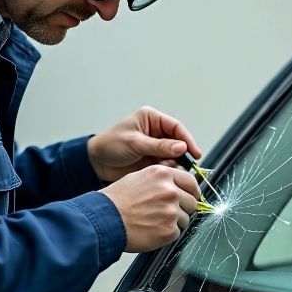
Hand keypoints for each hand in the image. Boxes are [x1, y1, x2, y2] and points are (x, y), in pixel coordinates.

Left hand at [88, 106, 202, 182]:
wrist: (96, 163)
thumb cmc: (110, 145)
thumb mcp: (134, 143)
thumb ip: (158, 146)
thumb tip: (181, 147)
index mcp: (151, 118)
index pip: (176, 127)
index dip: (187, 139)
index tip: (194, 152)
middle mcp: (155, 131)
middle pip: (178, 141)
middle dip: (182, 153)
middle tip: (185, 165)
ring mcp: (155, 146)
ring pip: (174, 155)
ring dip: (173, 163)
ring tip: (163, 168)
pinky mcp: (153, 160)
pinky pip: (167, 165)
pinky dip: (166, 170)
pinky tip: (159, 172)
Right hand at [100, 165, 199, 251]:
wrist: (105, 219)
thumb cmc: (116, 201)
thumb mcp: (138, 178)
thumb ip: (160, 181)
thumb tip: (177, 187)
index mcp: (162, 174)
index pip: (191, 182)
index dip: (192, 192)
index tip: (191, 197)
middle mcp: (169, 190)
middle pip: (192, 202)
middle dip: (182, 209)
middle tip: (164, 213)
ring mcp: (171, 211)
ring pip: (185, 219)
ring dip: (173, 222)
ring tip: (153, 221)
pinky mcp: (169, 230)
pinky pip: (176, 233)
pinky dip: (166, 234)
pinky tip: (151, 230)